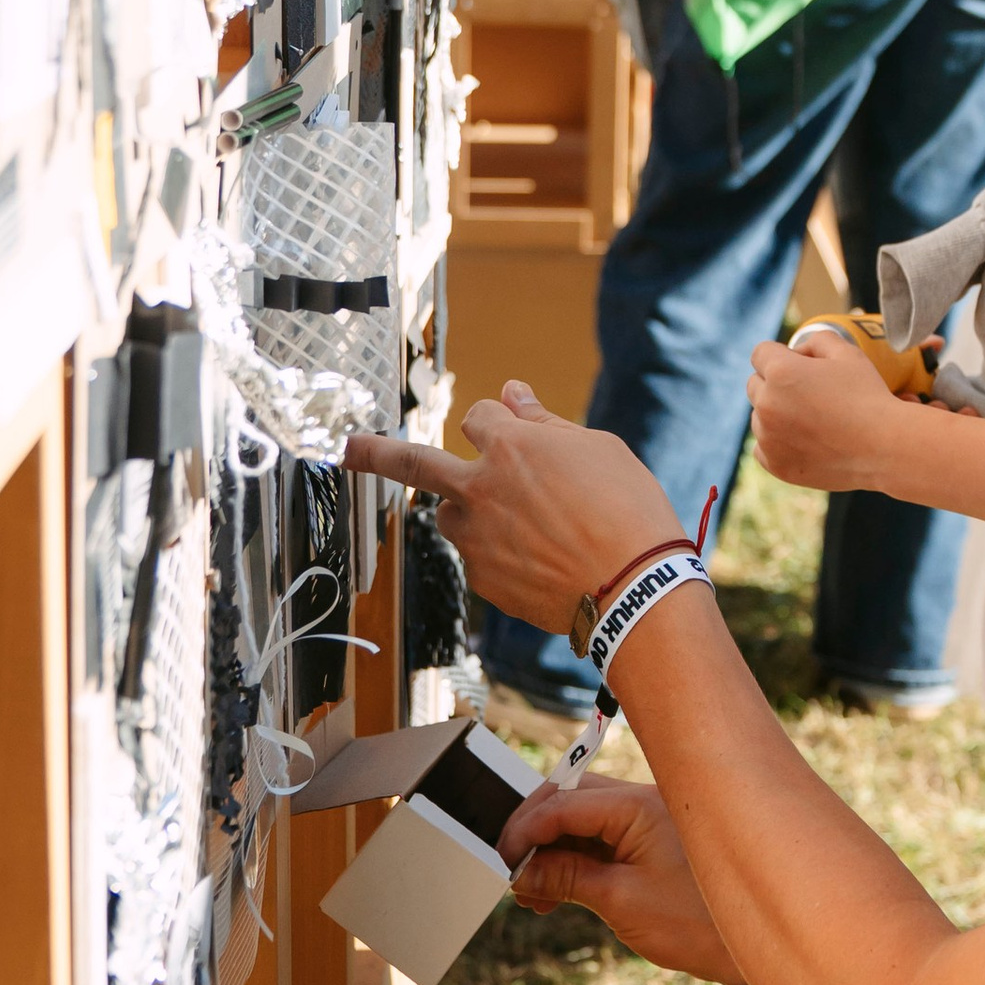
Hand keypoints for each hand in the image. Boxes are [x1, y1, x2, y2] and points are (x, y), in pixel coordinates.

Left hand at [346, 382, 684, 630]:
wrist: (634, 592)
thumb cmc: (628, 512)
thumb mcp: (597, 450)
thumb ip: (544, 423)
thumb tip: (511, 393)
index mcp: (509, 445)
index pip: (479, 415)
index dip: (495, 421)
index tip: (505, 425)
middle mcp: (480, 488)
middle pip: (414, 463)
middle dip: (376, 453)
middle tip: (349, 448)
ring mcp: (475, 538)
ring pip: (453, 515)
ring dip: (471, 511)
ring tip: (526, 526)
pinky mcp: (481, 579)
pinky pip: (479, 556)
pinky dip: (500, 553)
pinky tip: (542, 562)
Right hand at [499, 773, 742, 984]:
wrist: (754, 945)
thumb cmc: (700, 923)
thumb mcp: (621, 902)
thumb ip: (567, 879)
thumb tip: (521, 870)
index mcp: (639, 805)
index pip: (564, 801)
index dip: (524, 830)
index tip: (500, 860)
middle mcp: (645, 802)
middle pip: (571, 800)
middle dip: (536, 835)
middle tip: (511, 873)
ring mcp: (650, 821)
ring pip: (584, 821)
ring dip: (553, 852)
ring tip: (531, 894)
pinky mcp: (652, 842)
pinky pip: (602, 840)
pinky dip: (576, 863)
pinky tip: (556, 893)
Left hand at [746, 328, 907, 492]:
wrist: (884, 448)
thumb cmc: (868, 397)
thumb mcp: (847, 353)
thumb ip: (816, 341)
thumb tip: (797, 351)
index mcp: (781, 372)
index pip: (761, 353)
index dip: (782, 355)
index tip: (800, 365)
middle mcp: (767, 404)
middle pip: (755, 384)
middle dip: (775, 383)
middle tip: (808, 392)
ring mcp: (769, 438)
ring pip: (759, 416)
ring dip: (776, 413)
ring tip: (812, 419)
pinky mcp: (775, 465)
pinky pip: (763, 447)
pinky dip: (777, 442)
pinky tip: (804, 439)